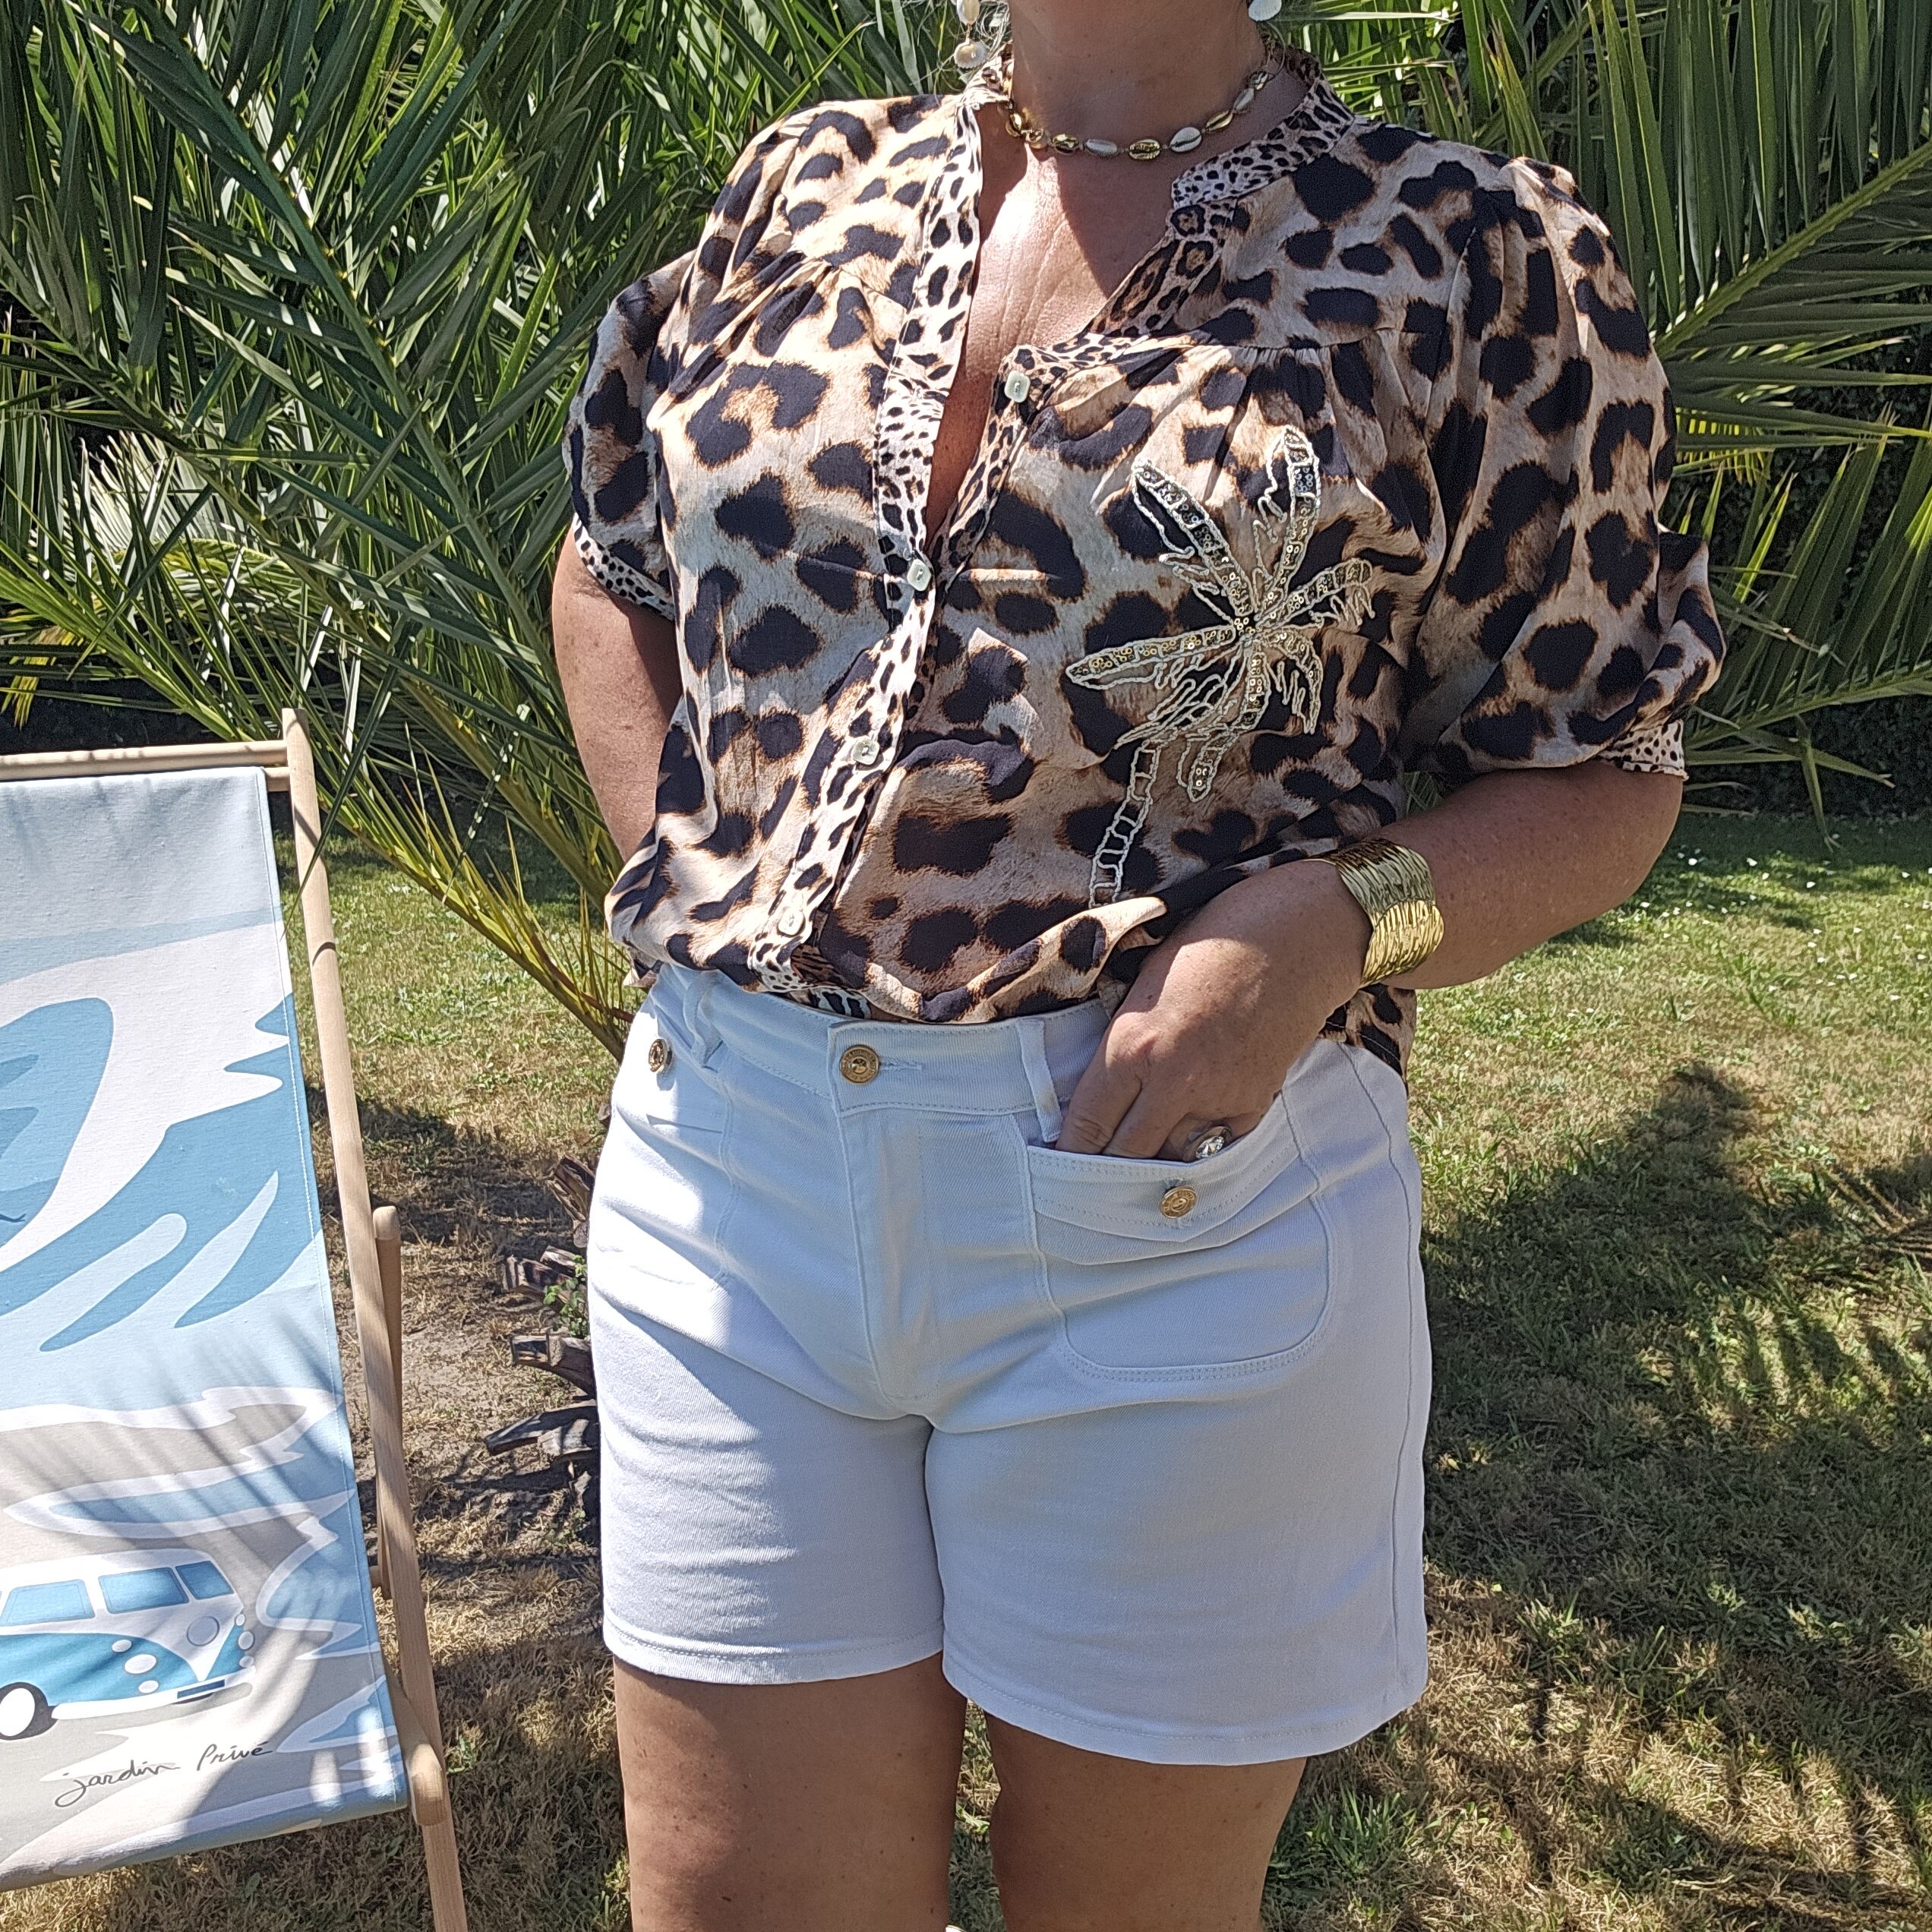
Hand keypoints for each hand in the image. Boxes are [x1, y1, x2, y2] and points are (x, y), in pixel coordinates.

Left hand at [1055, 862, 1370, 1158]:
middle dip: (1107, 1166)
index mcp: (1131, 1047)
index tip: (1058, 1165)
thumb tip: (1101, 1087)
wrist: (1296, 936)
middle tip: (1094, 1169)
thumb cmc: (1211, 944)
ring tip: (1147, 1141)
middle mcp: (1171, 1082)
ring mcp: (1217, 1097)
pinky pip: (1217, 1144)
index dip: (1068, 1152)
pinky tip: (1194, 1120)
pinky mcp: (1255, 1103)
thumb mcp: (1144, 985)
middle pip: (1126, 1157)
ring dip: (1156, 1153)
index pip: (1086, 1126)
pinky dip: (1202, 1139)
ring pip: (1173, 1156)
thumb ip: (1122, 1042)